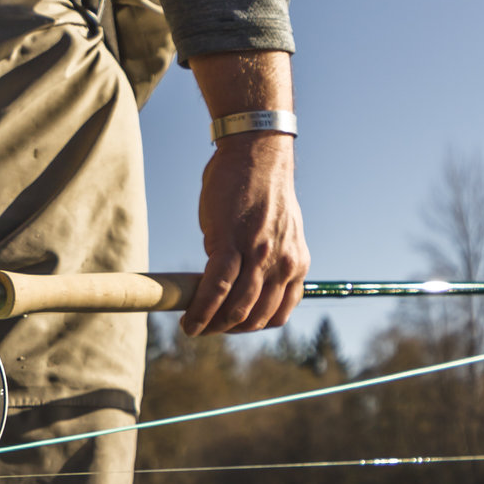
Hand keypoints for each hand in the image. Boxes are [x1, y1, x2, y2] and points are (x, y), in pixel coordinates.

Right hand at [185, 132, 308, 333]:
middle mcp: (282, 265)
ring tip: (192, 328)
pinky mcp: (230, 243)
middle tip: (205, 330)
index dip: (251, 327)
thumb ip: (265, 259)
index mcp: (295, 264)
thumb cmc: (260, 189)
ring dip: (212, 326)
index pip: (277, 314)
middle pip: (255, 318)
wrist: (256, 153)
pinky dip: (201, 309)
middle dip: (228, 331)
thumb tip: (235, 280)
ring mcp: (258, 255)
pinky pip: (216, 287)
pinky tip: (188, 318)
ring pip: (236, 309)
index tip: (229, 326)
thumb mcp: (278, 232)